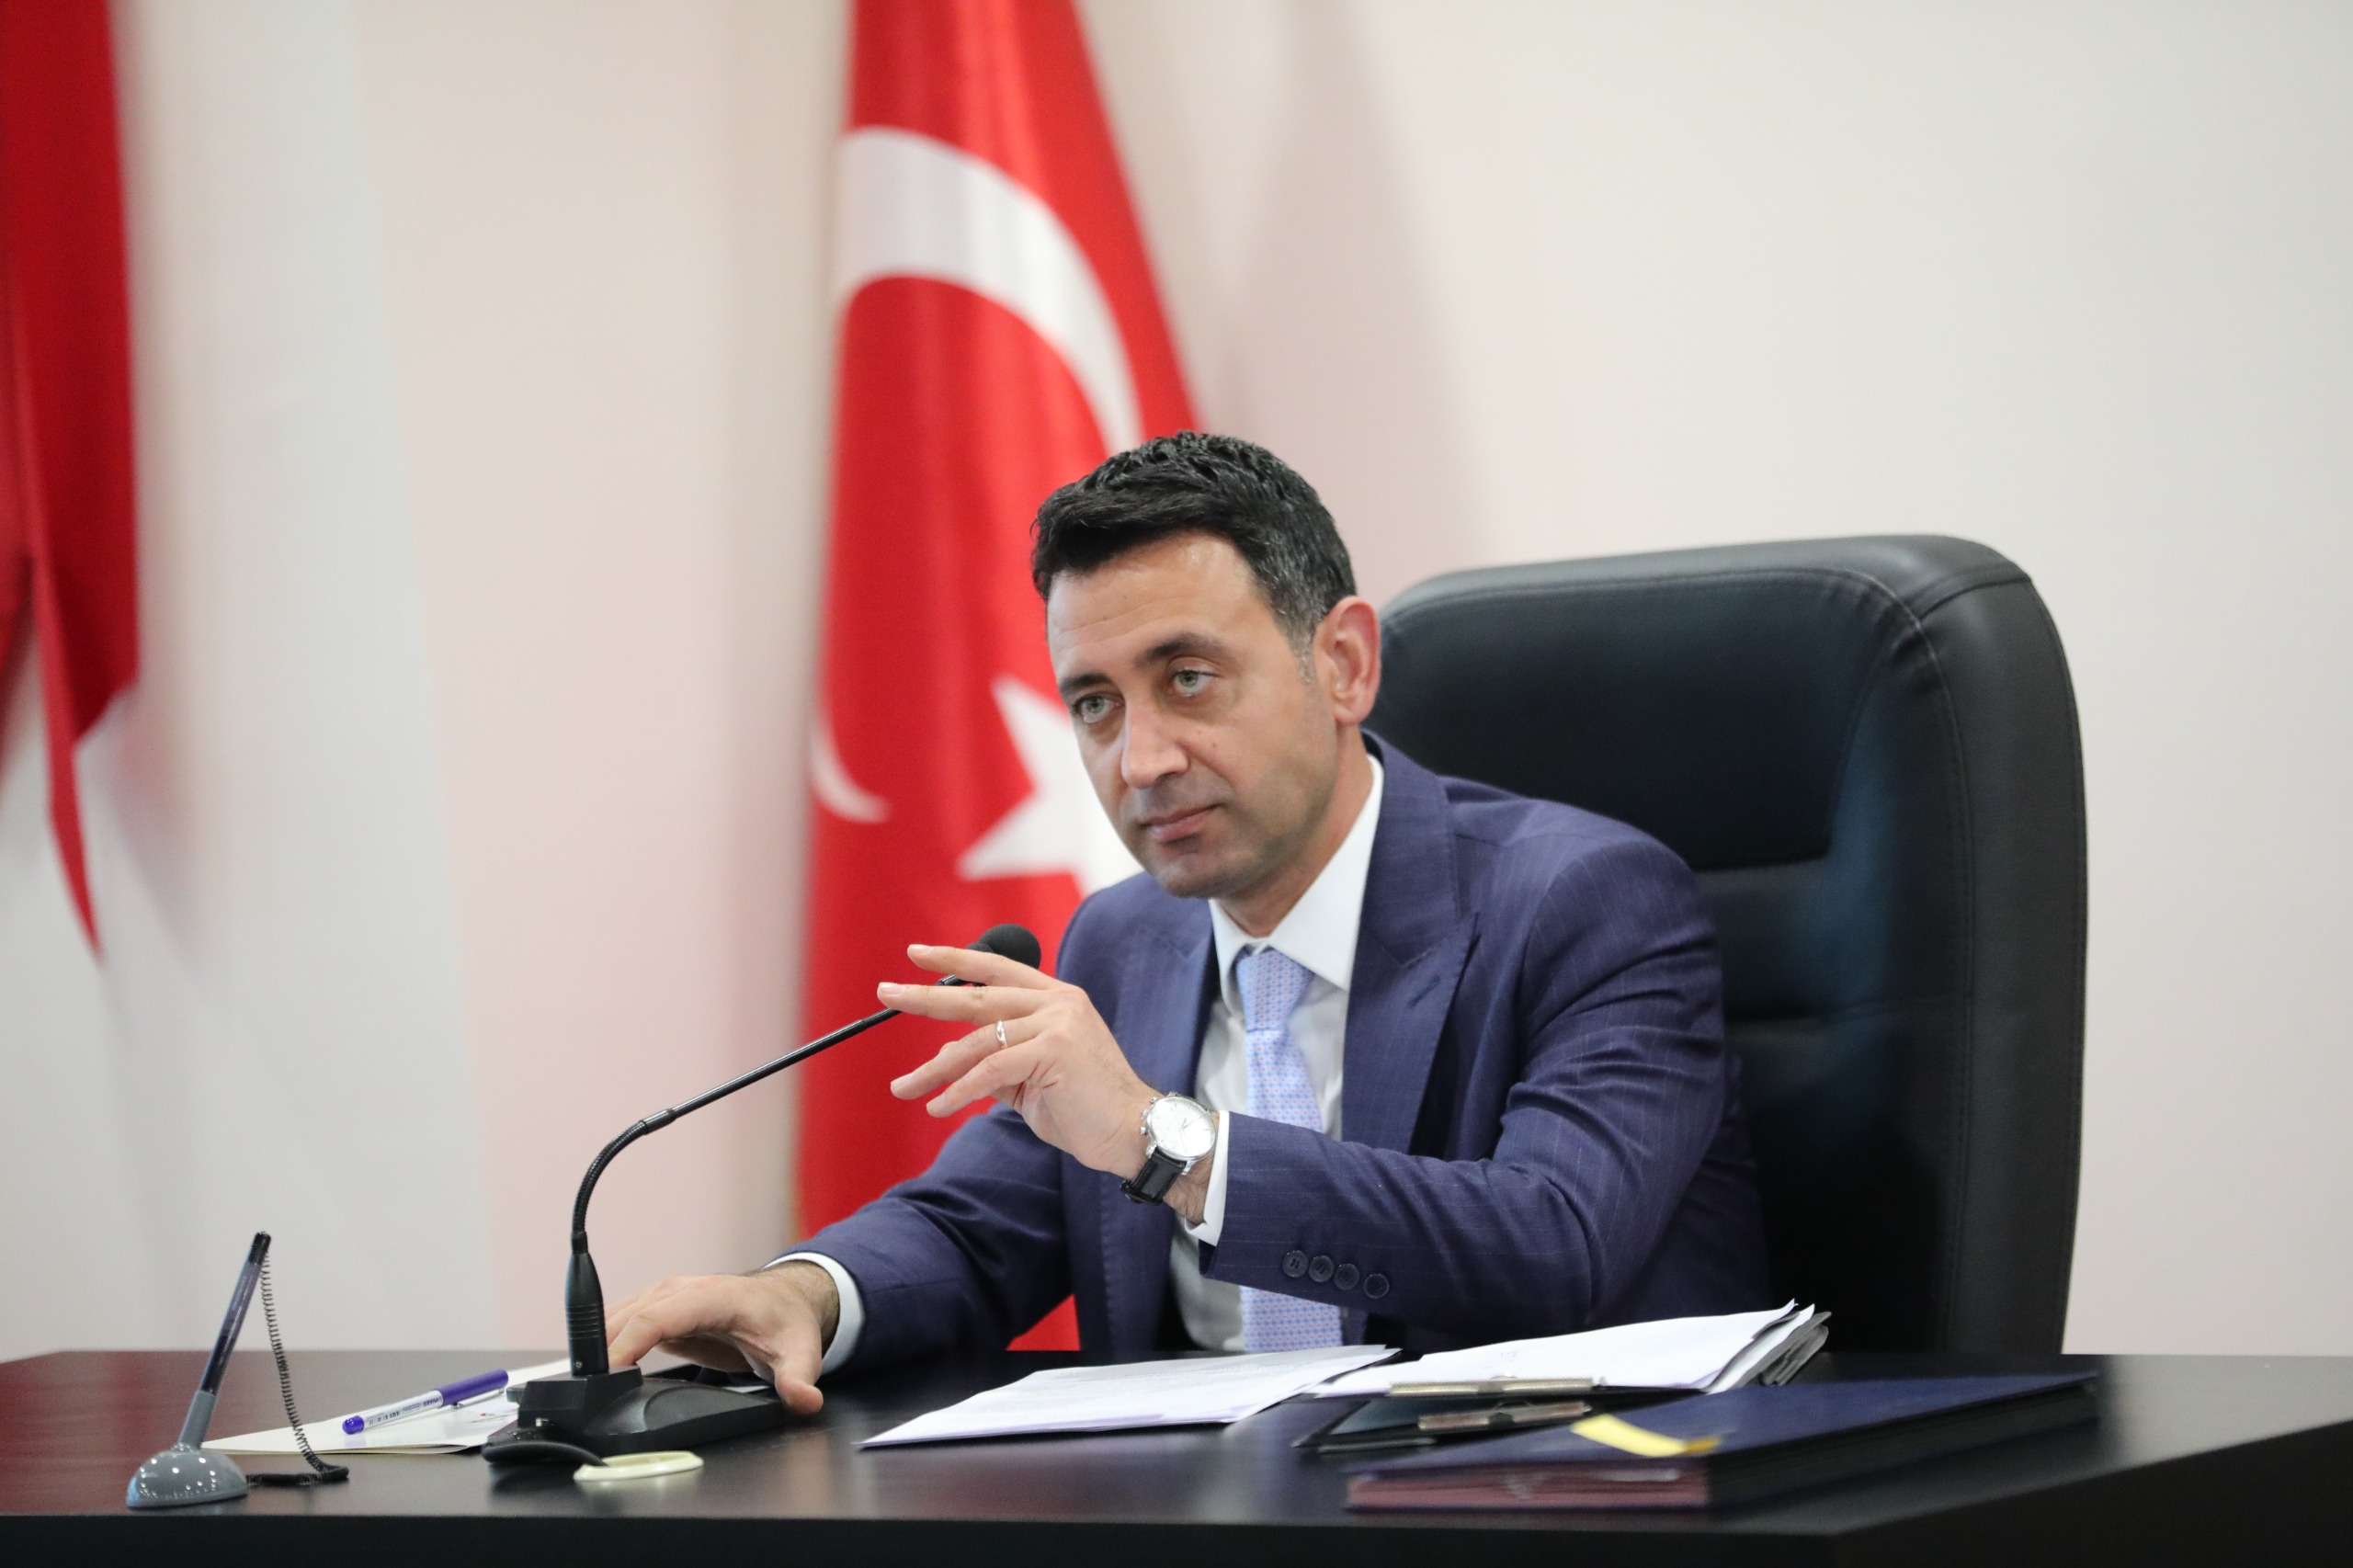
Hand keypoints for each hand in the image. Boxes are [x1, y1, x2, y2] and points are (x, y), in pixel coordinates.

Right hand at [605, 1261, 838, 1414]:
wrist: (787, 1300)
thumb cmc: (787, 1322)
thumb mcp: (799, 1353)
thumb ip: (798, 1379)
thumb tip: (804, 1399)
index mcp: (712, 1296)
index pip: (657, 1316)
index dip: (628, 1344)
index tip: (607, 1374)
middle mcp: (683, 1290)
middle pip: (627, 1317)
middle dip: (600, 1351)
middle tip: (583, 1391)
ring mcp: (666, 1297)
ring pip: (617, 1318)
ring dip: (596, 1347)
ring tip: (581, 1384)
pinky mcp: (659, 1310)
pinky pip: (622, 1324)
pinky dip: (605, 1345)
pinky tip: (595, 1372)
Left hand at [882, 942, 1161, 1179]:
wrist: (1134, 1132)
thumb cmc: (1086, 1107)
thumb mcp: (1036, 1076)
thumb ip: (1002, 1059)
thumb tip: (957, 1060)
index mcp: (1056, 998)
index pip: (997, 969)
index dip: (956, 960)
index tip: (917, 954)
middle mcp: (1057, 1002)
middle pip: (977, 995)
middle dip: (926, 996)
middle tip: (886, 992)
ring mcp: (1056, 1023)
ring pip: (976, 1042)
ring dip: (933, 1069)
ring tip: (902, 1087)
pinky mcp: (1053, 1051)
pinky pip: (989, 1072)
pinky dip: (958, 1091)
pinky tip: (938, 1106)